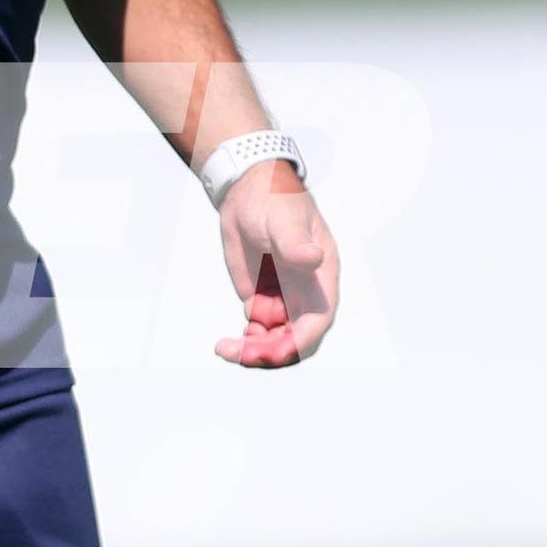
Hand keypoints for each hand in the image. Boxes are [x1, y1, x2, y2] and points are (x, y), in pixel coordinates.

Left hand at [215, 160, 339, 367]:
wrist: (245, 193)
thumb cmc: (273, 198)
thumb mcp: (283, 218)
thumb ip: (295, 243)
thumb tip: (313, 259)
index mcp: (321, 276)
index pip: (318, 319)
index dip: (299, 341)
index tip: (274, 352)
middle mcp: (305, 294)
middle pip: (295, 339)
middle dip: (270, 352)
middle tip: (238, 353)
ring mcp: (283, 299)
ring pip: (276, 341)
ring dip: (254, 352)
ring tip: (225, 348)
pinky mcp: (261, 299)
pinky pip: (258, 332)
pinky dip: (244, 342)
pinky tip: (227, 343)